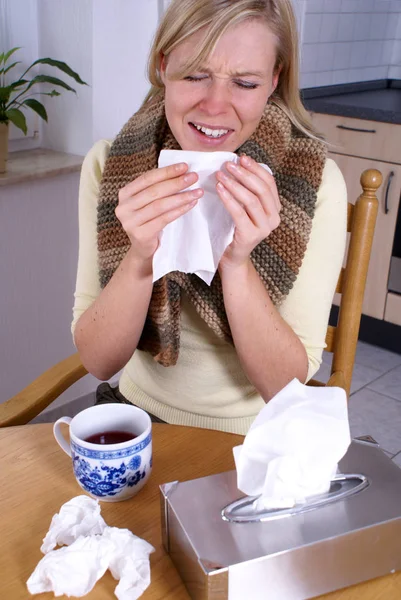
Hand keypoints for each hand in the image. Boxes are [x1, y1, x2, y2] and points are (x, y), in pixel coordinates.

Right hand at [115, 163, 202, 261]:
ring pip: (160, 205)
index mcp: (124, 194)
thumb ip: (156, 188)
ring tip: (197, 192)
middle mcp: (123, 207)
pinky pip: (164, 219)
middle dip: (176, 182)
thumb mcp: (148, 203)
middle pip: (154, 191)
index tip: (185, 166)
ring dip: (181, 197)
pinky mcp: (140, 234)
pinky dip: (179, 210)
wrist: (143, 249)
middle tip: (194, 177)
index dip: (166, 171)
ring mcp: (130, 222)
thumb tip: (182, 171)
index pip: (147, 178)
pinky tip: (191, 204)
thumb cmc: (149, 221)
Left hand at [216, 155, 280, 270]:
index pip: (269, 182)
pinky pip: (239, 212)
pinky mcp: (251, 235)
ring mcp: (264, 228)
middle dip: (244, 174)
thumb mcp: (246, 207)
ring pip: (251, 200)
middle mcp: (274, 218)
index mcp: (276, 208)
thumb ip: (248, 190)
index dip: (256, 168)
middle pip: (261, 189)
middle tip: (228, 165)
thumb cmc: (237, 228)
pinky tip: (220, 189)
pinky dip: (229, 199)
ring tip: (221, 175)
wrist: (233, 256)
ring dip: (234, 184)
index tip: (241, 158)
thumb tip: (239, 164)